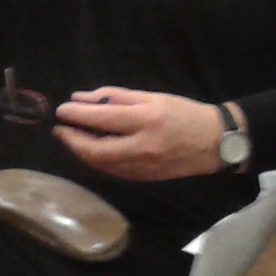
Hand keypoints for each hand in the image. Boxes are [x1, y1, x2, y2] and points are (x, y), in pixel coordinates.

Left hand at [52, 87, 224, 181]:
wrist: (215, 143)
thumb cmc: (183, 113)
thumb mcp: (151, 97)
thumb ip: (115, 97)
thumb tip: (81, 98)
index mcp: (146, 120)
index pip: (102, 118)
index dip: (77, 115)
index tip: (62, 110)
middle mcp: (142, 147)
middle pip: (95, 150)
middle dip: (72, 140)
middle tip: (60, 129)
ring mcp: (143, 167)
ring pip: (101, 164)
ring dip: (81, 152)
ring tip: (72, 138)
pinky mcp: (144, 179)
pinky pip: (112, 170)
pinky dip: (97, 160)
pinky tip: (92, 149)